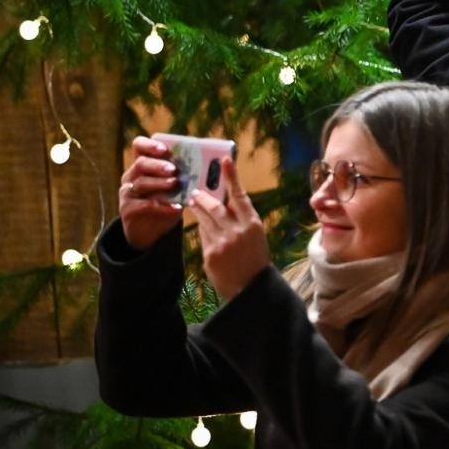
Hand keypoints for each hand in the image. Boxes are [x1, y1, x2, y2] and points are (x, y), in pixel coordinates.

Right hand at [118, 136, 183, 250]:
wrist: (153, 229)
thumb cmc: (168, 200)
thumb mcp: (177, 185)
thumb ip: (186, 172)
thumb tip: (213, 161)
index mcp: (144, 164)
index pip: (139, 146)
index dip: (150, 145)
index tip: (164, 148)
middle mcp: (132, 175)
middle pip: (140, 163)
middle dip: (158, 165)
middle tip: (173, 169)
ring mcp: (128, 192)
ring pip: (141, 183)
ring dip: (160, 183)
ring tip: (175, 184)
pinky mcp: (128, 209)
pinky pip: (144, 205)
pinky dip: (162, 205)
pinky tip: (176, 207)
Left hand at [188, 158, 269, 300]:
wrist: (250, 287)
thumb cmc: (255, 259)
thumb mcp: (255, 236)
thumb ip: (242, 219)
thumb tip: (226, 203)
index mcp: (253, 224)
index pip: (240, 195)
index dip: (232, 177)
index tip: (225, 160)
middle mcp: (237, 231)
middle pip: (215, 206)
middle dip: (204, 196)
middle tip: (195, 190)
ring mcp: (222, 243)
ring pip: (205, 219)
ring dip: (197, 209)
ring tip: (193, 202)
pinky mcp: (210, 254)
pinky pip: (202, 236)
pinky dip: (202, 229)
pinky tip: (201, 226)